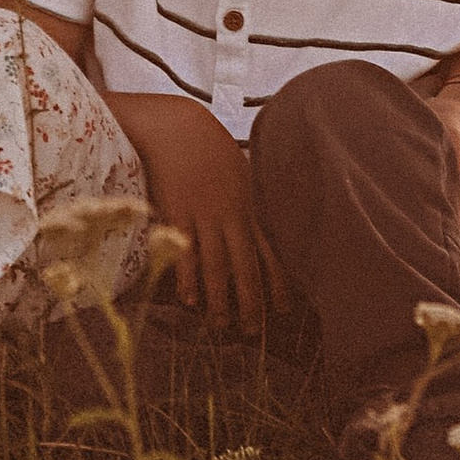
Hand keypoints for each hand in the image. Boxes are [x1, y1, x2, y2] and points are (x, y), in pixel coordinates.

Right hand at [134, 101, 283, 335]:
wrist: (177, 127)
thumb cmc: (208, 148)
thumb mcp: (239, 173)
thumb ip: (249, 201)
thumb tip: (257, 226)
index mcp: (249, 208)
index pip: (270, 253)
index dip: (277, 284)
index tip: (283, 310)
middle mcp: (231, 216)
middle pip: (245, 267)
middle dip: (250, 302)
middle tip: (252, 331)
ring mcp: (203, 216)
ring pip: (216, 265)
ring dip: (220, 299)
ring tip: (221, 325)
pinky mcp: (177, 213)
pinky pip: (184, 251)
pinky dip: (188, 277)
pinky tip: (190, 300)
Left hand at [427, 69, 459, 295]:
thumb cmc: (455, 121)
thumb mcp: (446, 115)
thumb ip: (445, 133)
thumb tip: (449, 163)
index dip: (435, 242)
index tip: (403, 249)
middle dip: (443, 265)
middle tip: (406, 271)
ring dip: (457, 278)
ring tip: (421, 277)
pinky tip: (444, 278)